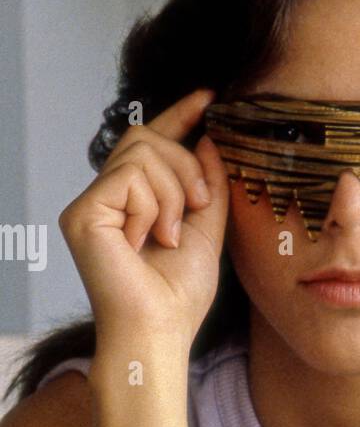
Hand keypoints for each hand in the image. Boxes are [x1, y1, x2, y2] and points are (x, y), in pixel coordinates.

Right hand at [58, 88, 229, 350]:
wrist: (161, 328)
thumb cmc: (179, 292)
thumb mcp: (208, 228)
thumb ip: (209, 183)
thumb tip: (206, 137)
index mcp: (135, 199)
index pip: (152, 142)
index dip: (179, 114)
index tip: (208, 98)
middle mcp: (107, 196)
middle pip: (147, 137)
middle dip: (186, 165)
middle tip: (199, 205)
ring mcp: (91, 203)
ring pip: (142, 153)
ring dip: (173, 191)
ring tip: (171, 234)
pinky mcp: (83, 213)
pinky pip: (128, 177)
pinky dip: (152, 207)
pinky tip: (148, 240)